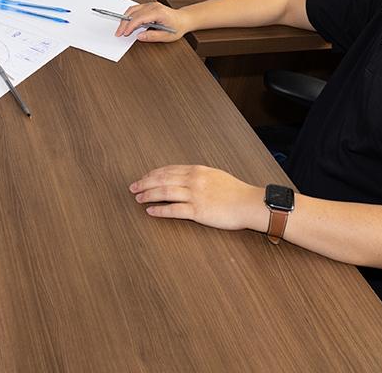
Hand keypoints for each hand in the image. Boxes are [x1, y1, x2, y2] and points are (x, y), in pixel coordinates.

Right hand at [115, 2, 187, 41]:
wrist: (183, 19)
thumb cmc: (177, 27)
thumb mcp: (167, 36)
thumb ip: (152, 36)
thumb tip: (139, 36)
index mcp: (158, 13)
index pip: (139, 18)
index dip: (130, 26)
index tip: (124, 33)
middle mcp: (153, 6)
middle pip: (133, 13)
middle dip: (124, 23)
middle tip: (118, 33)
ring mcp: (150, 5)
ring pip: (133, 9)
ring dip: (125, 18)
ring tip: (121, 29)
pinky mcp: (149, 6)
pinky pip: (136, 9)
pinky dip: (129, 16)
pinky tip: (127, 23)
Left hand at [129, 165, 265, 231]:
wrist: (248, 203)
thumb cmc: (235, 192)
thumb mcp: (215, 176)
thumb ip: (199, 176)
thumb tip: (185, 177)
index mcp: (197, 171)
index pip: (169, 170)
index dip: (153, 174)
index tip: (144, 177)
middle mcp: (193, 180)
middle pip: (162, 179)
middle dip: (145, 182)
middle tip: (133, 187)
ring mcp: (195, 195)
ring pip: (164, 192)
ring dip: (148, 194)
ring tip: (138, 198)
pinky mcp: (197, 211)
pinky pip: (173, 210)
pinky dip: (160, 210)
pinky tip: (150, 211)